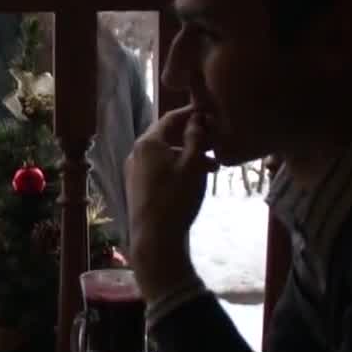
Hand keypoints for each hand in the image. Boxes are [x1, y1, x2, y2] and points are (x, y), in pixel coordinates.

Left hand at [124, 105, 217, 297]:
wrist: (154, 239)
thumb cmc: (176, 198)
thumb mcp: (193, 165)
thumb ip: (196, 138)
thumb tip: (196, 119)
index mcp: (148, 143)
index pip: (171, 118)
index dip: (192, 113)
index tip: (210, 112)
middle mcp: (136, 153)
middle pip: (167, 136)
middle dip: (193, 136)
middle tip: (216, 140)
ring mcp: (135, 171)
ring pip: (165, 154)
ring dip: (188, 154)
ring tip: (214, 165)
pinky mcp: (138, 187)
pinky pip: (160, 168)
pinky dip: (178, 167)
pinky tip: (196, 178)